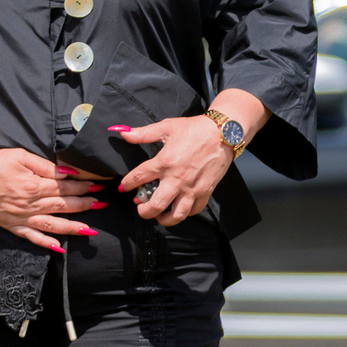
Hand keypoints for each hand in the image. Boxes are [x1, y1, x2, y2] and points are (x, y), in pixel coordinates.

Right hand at [0, 147, 102, 252]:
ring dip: (73, 227)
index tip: (97, 186)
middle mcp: (31, 204)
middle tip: (101, 204)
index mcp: (34, 185)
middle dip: (84, 204)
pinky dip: (46, 243)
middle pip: (63, 205)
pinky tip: (59, 247)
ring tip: (89, 230)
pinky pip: (32, 237)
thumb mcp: (22, 156)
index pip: (65, 186)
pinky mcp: (11, 226)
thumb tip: (67, 173)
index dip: (83, 186)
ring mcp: (21, 217)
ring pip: (53, 225)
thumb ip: (46, 166)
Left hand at [109, 114, 231, 225]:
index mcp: (165, 162)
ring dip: (164, 219)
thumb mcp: (167, 127)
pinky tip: (178, 208)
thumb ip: (143, 133)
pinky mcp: (205, 192)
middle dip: (143, 211)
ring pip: (176, 215)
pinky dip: (184, 213)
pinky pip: (193, 210)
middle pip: (155, 205)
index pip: (138, 177)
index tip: (123, 187)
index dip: (127, 183)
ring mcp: (192, 188)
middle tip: (140, 207)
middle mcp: (177, 179)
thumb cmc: (195, 129)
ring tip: (159, 216)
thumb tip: (123, 133)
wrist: (223, 134)